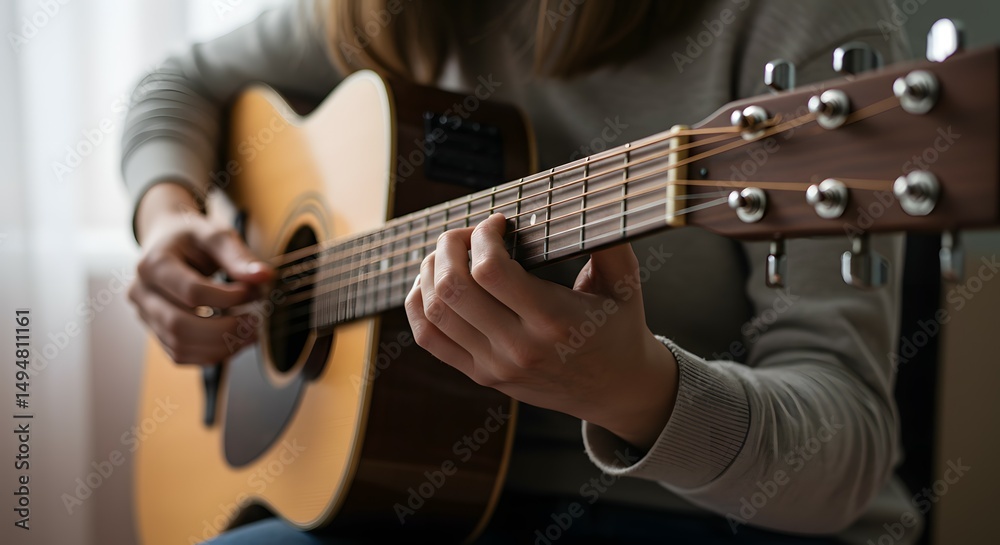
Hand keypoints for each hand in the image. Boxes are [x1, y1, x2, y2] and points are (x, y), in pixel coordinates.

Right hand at [128, 183, 274, 364]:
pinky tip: (234, 341)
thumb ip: (238, 256)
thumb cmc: (192, 237)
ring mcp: (145, 315)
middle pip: (179, 325)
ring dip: (221, 347)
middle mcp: (141, 292)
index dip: (229, 298)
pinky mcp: (156, 331)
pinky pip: (180, 355)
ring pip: (179, 346)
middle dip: (225, 329)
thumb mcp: (215, 235)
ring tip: (250, 334)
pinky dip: (211, 354)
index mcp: (153, 264)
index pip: (192, 292)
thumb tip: (264, 276)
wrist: (168, 241)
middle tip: (255, 322)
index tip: (253, 291)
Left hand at [404, 213, 677, 449]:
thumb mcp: (626, 283)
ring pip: (435, 311)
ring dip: (431, 270)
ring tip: (448, 252)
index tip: (498, 223)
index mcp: (553, 319)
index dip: (482, 235)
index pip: (490, 271)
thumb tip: (591, 198)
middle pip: (454, 288)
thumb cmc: (619, 327)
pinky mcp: (481, 375)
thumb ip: (609, 240)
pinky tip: (432, 282)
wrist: (617, 391)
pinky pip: (430, 339)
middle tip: (465, 233)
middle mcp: (518, 347)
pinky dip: (419, 304)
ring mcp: (495, 365)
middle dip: (449, 246)